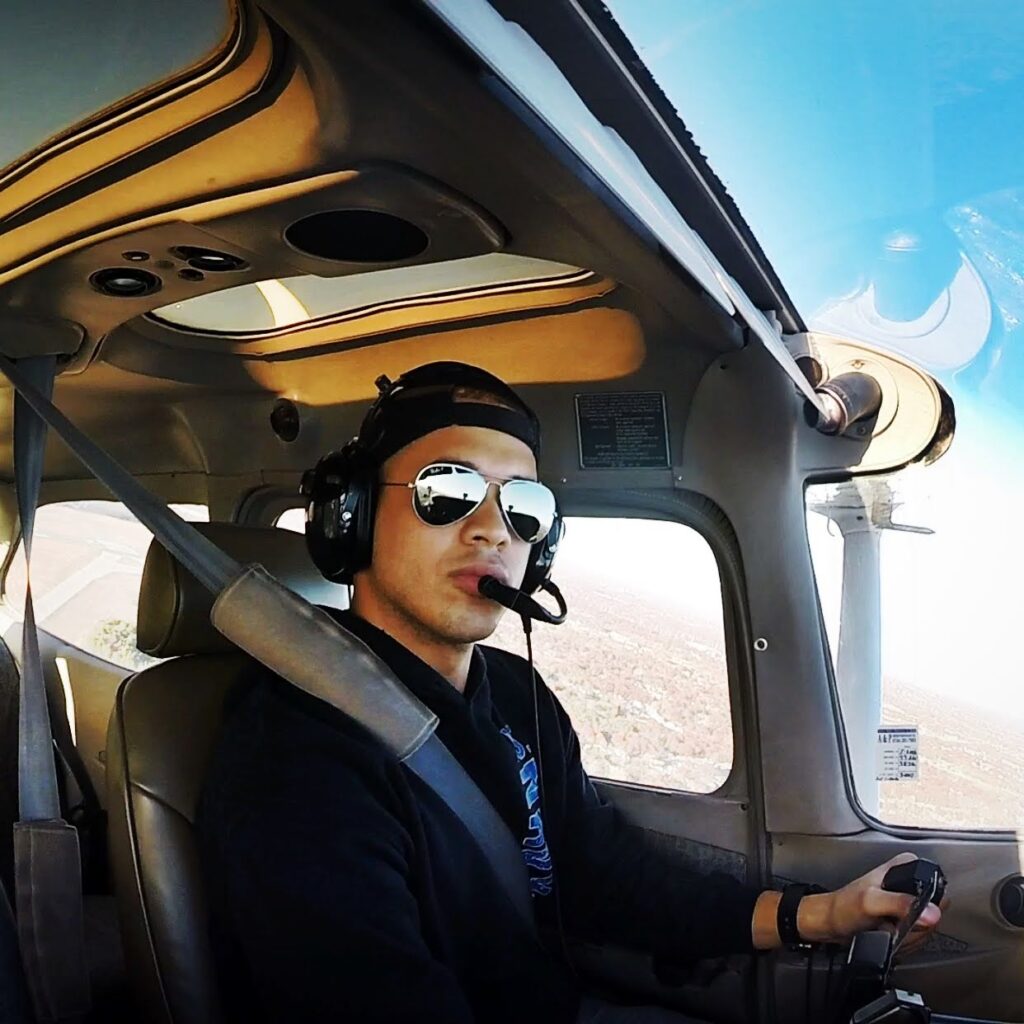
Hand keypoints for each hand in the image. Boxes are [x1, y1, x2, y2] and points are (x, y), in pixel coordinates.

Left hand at [798, 852, 946, 949]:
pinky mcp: (907, 919)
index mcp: (906, 867)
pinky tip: (888, 936)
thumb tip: (932, 912)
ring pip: (928, 930)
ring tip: (886, 928)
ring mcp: (910, 902)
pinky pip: (919, 938)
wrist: (830, 923)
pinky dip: (905, 943)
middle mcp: (911, 882)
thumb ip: (900, 904)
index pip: (938, 892)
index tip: (905, 914)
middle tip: (890, 924)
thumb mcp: (870, 901)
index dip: (926, 911)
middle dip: (914, 928)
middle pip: (935, 915)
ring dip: (907, 937)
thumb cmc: (843, 906)